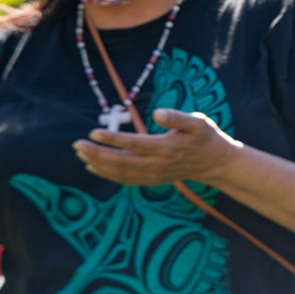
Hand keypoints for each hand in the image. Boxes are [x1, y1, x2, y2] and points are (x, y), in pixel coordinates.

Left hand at [74, 108, 240, 186]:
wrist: (217, 163)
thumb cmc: (207, 137)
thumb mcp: (199, 121)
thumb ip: (177, 117)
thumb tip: (157, 113)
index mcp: (166, 148)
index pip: (133, 144)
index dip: (112, 139)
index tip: (93, 132)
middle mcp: (157, 164)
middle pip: (121, 162)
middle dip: (96, 154)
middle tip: (77, 145)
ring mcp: (154, 174)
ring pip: (121, 173)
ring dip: (98, 165)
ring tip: (81, 154)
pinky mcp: (153, 179)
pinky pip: (126, 180)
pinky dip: (108, 175)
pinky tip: (94, 167)